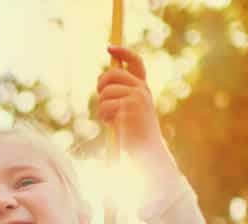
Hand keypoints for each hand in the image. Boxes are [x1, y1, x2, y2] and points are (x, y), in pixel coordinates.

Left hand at [97, 46, 174, 172]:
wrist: (146, 152)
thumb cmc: (134, 134)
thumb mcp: (128, 110)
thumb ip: (119, 93)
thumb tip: (101, 79)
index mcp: (143, 88)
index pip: (135, 62)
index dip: (122, 52)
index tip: (109, 48)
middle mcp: (142, 90)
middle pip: (112, 74)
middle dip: (101, 85)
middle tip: (102, 99)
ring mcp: (136, 98)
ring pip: (105, 93)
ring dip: (102, 108)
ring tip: (112, 120)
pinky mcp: (128, 108)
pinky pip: (104, 107)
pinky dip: (104, 117)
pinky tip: (113, 125)